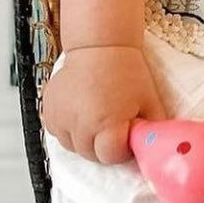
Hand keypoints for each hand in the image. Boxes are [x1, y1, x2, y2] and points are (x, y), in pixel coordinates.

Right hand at [40, 44, 166, 164]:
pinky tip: (83, 113)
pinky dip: (70, 130)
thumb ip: (152, 129)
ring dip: (86, 140)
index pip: (111, 157)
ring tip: (98, 117)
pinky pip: (59, 134)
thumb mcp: (150, 101)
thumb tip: (155, 148)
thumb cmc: (126, 70)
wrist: (100, 46)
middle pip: (92, 155)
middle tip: (115, 125)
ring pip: (73, 147)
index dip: (122, 149)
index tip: (127, 136)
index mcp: (106, 123)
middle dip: (105, 146)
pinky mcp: (49, 111)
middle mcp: (81, 124)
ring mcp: (62, 118)